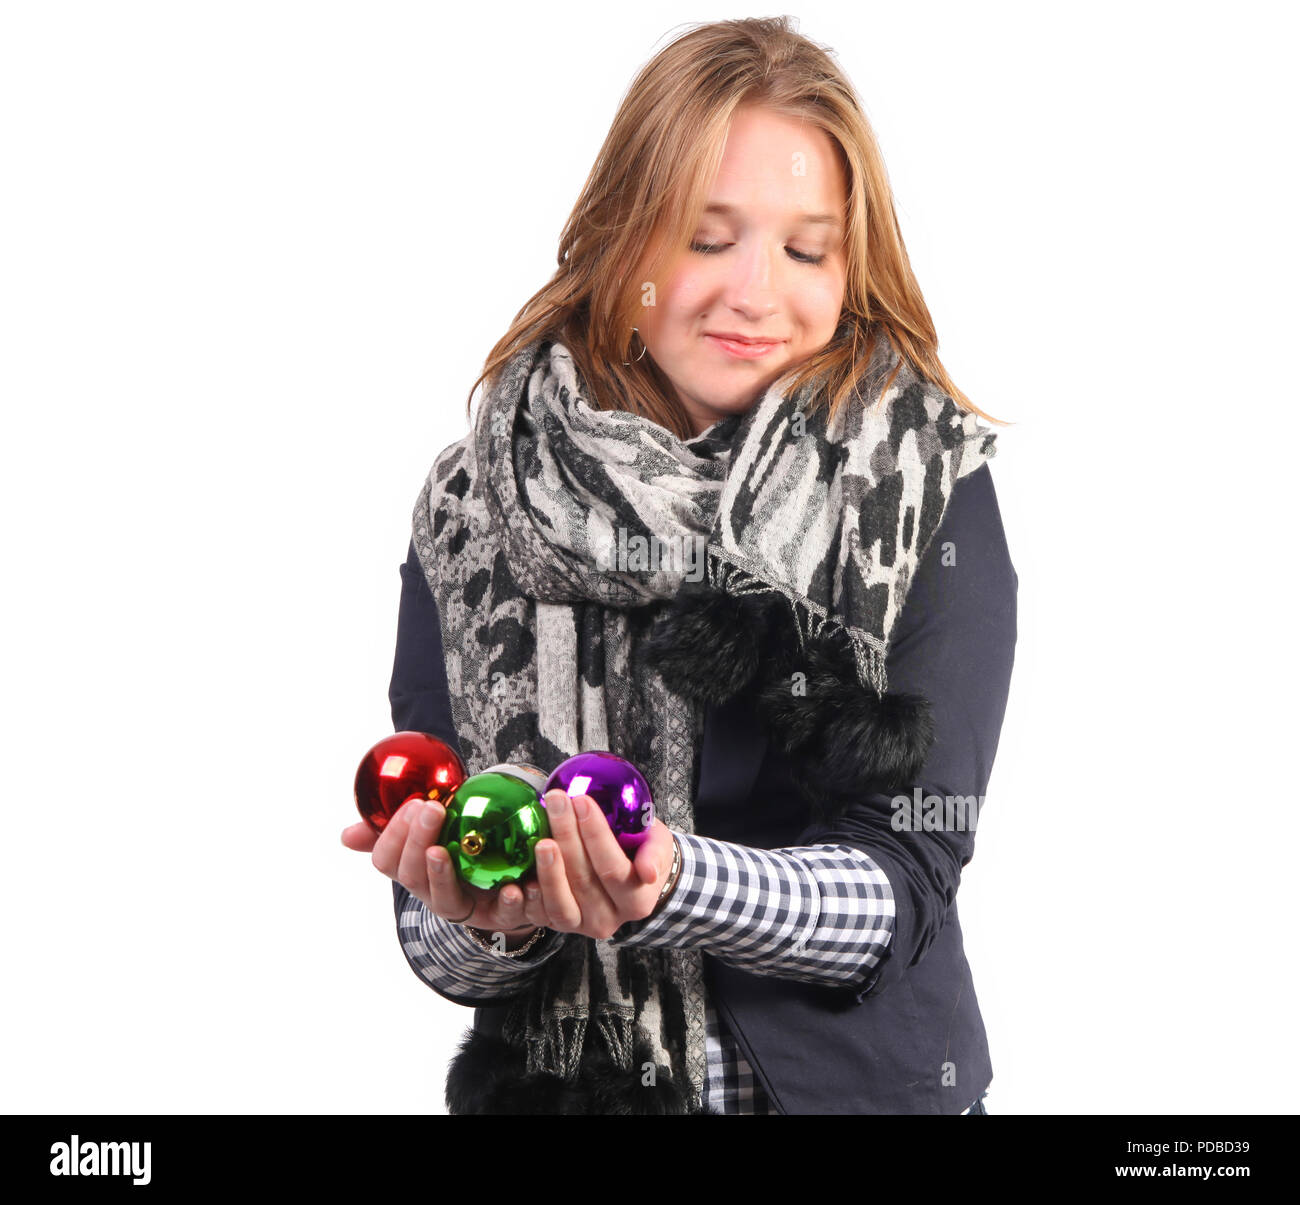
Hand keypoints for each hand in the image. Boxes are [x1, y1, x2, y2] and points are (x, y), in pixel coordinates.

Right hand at [341, 799, 537, 935]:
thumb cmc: (466, 846)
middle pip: (412, 876)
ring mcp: (464, 909)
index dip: (394, 835)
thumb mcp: (435, 831)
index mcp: (414, 871)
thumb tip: (346, 836)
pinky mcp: (500, 916)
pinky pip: (503, 913)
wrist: (513, 881)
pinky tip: (514, 887)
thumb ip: (398, 829)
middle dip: (416, 842)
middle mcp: (433, 893)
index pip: (387, 861)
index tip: (413, 804)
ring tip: (443, 850)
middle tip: (431, 809)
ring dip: (442, 874)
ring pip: (445, 900)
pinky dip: (508, 901)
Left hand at [518, 789, 677, 940]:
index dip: (596, 835)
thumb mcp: (658, 846)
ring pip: (560, 903)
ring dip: (548, 870)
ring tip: (540, 839)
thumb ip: (655, 855)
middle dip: (567, 836)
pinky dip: (528, 898)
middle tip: (556, 801)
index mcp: (636, 901)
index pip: (613, 868)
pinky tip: (520, 877)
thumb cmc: (641, 852)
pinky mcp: (558, 925)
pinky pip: (539, 915)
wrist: (628, 878)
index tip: (582, 800)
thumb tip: (648, 872)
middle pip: (583, 880)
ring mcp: (581, 925)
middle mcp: (609, 920)